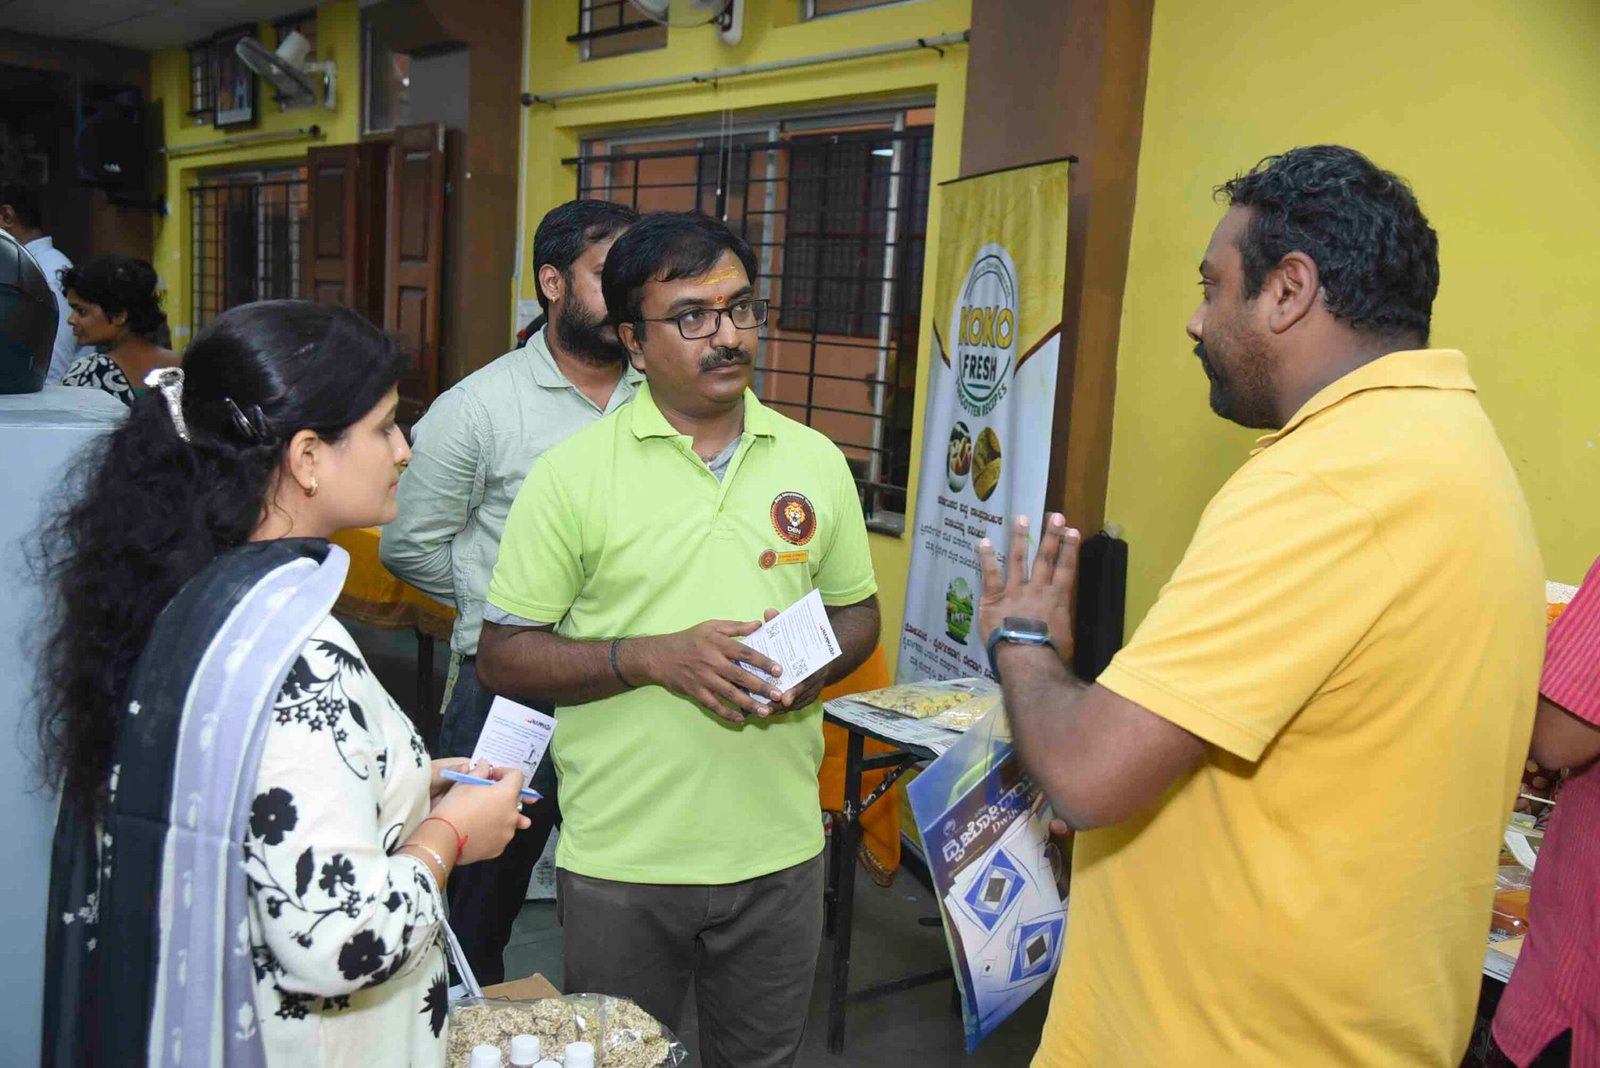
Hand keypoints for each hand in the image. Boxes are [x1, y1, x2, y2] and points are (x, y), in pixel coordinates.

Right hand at [427, 760, 531, 864]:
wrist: (442, 839)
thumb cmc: (453, 808)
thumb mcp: (464, 784)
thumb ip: (479, 772)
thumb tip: (484, 765)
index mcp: (506, 794)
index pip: (517, 776)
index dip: (504, 773)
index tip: (492, 776)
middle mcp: (512, 814)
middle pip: (514, 799)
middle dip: (502, 795)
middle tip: (484, 796)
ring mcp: (507, 833)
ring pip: (509, 819)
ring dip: (499, 814)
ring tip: (481, 815)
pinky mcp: (499, 848)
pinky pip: (501, 835)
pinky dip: (493, 831)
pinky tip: (478, 829)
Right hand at [628, 620, 784, 723]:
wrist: (660, 656)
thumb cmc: (689, 639)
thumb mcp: (711, 626)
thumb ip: (736, 627)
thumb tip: (758, 624)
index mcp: (718, 644)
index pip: (745, 653)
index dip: (763, 662)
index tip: (779, 670)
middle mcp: (712, 662)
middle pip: (740, 676)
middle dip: (761, 687)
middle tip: (779, 695)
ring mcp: (703, 679)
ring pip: (730, 694)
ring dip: (749, 704)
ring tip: (765, 711)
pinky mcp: (696, 692)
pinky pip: (714, 705)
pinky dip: (728, 713)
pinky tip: (741, 719)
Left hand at [754, 607, 826, 716]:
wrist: (824, 658)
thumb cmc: (805, 644)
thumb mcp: (796, 633)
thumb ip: (782, 624)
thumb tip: (769, 612)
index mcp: (815, 669)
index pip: (806, 683)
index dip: (796, 692)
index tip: (785, 698)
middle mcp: (814, 685)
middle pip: (797, 699)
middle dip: (781, 705)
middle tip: (766, 709)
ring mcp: (809, 695)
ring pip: (791, 706)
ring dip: (776, 709)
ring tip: (758, 711)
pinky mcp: (803, 702)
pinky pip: (789, 709)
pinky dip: (776, 710)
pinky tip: (760, 710)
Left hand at [977, 513, 1079, 663]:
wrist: (1026, 658)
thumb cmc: (1050, 655)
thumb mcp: (1066, 640)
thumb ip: (1062, 626)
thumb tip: (1062, 627)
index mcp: (1057, 600)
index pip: (1066, 569)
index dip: (1070, 549)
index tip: (1072, 531)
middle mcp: (1037, 589)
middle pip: (1045, 558)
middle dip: (1052, 536)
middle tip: (1055, 516)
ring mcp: (1014, 591)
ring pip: (1018, 559)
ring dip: (1020, 538)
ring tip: (1022, 518)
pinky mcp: (993, 598)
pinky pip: (989, 574)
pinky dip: (986, 557)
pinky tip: (983, 541)